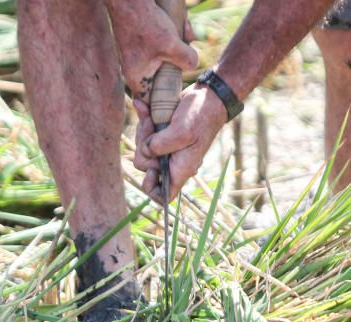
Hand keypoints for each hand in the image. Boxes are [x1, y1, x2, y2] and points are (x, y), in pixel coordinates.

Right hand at [108, 0, 198, 99]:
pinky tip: (184, 25)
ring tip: (187, 33)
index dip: (166, 103)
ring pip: (166, 59)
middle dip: (180, 67)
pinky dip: (174, 36)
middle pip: (163, 78)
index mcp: (138, 78)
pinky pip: (163, 45)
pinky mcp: (143, 42)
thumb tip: (194, 64)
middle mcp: (136, 69)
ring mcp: (139, 55)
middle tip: (190, 58)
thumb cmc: (144, 23)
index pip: (151, 102)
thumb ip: (185, 59)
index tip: (181, 99)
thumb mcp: (170, 45)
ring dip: (180, 48)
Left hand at [133, 84, 227, 201]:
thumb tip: (145, 150)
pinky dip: (142, 120)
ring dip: (143, 130)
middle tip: (151, 127)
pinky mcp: (161, 135)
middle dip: (143, 147)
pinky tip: (142, 106)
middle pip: (146, 167)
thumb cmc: (200, 116)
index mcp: (181, 169)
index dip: (151, 188)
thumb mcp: (181, 131)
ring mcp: (166, 148)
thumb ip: (160, 145)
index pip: (164, 195)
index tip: (152, 169)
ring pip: (142, 149)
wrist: (208, 96)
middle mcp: (172, 162)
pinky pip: (144, 133)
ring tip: (151, 114)